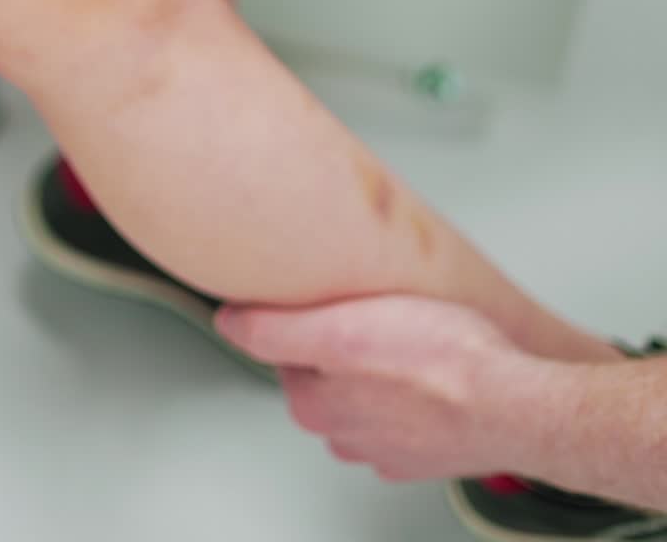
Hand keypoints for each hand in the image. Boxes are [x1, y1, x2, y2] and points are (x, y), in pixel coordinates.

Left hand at [216, 295, 547, 481]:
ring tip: (410, 334)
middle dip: (345, 337)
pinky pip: (409, 404)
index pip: (286, 347)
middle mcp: (346, 435)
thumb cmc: (440, 360)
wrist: (521, 401)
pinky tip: (433, 362)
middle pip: (325, 367)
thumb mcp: (338, 329)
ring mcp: (391, 446)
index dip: (311, 313)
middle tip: (377, 313)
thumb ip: (272, 329)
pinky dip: (416, 383)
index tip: (334, 300)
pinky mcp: (432, 448)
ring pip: (367, 386)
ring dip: (382, 358)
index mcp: (314, 407)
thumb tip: (227, 321)